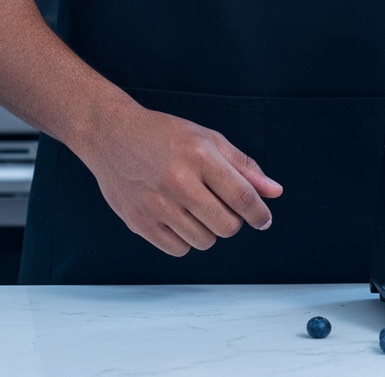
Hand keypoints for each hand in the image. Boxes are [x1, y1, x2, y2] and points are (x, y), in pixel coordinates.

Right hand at [80, 99, 282, 256]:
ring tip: (196, 207)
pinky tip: (178, 216)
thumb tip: (274, 193)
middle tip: (223, 207)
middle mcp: (179, 181)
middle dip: (233, 221)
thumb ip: (243, 166)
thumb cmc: (163, 134)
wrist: (111, 134)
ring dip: (209, 229)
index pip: (243, 197)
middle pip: (227, 226)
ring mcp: (157, 204)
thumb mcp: (207, 138)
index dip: (260, 214)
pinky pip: (179, 249)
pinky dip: (185, 238)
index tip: (263, 220)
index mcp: (200, 155)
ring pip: (205, 241)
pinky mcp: (139, 222)